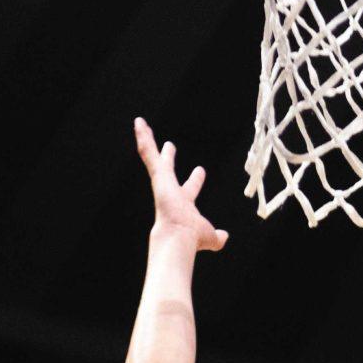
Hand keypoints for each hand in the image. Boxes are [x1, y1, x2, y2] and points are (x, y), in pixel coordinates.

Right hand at [133, 117, 227, 252]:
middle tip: (169, 145)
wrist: (178, 237)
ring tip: (141, 124)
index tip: (200, 170)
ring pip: (152, 157)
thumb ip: (217, 237)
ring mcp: (162, 182)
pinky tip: (139, 124)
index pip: (190, 188)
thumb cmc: (192, 238)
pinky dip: (144, 138)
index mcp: (184, 204)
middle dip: (168, 158)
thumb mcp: (210, 237)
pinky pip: (148, 153)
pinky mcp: (157, 175)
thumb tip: (224, 237)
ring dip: (147, 140)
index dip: (196, 179)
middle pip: (167, 170)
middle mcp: (170, 191)